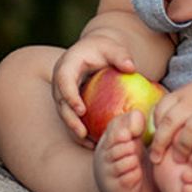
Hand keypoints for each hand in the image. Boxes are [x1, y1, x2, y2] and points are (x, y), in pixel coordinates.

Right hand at [51, 32, 137, 146]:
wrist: (97, 50)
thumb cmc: (106, 49)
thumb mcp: (113, 48)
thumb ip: (121, 55)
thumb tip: (131, 67)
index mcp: (68, 64)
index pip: (64, 80)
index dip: (70, 96)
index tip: (81, 110)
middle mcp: (61, 79)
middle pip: (60, 101)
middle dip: (70, 118)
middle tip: (82, 133)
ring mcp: (63, 92)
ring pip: (64, 112)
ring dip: (73, 128)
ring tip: (87, 142)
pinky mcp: (69, 101)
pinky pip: (71, 117)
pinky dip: (79, 130)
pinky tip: (91, 143)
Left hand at [149, 80, 191, 166]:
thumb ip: (177, 114)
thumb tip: (154, 136)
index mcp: (186, 92)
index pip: (162, 108)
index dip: (155, 128)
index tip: (156, 144)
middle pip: (172, 119)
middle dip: (162, 142)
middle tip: (158, 158)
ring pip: (190, 130)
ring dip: (182, 149)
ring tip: (181, 161)